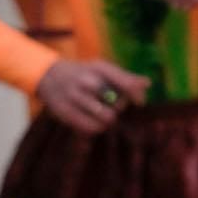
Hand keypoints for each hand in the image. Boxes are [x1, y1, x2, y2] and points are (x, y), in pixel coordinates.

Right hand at [34, 58, 150, 134]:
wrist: (49, 76)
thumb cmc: (84, 73)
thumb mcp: (103, 69)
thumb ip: (125, 77)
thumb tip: (148, 83)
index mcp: (99, 68)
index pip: (127, 84)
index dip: (136, 96)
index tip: (139, 102)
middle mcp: (86, 82)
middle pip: (118, 104)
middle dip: (120, 107)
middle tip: (113, 105)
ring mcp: (75, 97)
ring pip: (106, 118)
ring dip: (109, 118)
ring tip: (103, 113)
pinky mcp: (65, 113)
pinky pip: (91, 128)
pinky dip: (97, 127)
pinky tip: (94, 121)